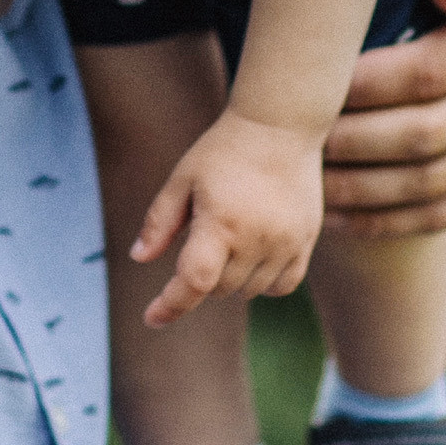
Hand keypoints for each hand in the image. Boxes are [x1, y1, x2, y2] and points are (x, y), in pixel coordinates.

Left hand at [130, 106, 322, 327]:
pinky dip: (264, 283)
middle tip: (203, 235)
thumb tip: (138, 258)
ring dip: (232, 279)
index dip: (171, 306)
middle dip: (203, 276)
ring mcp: (286, 243)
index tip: (152, 317)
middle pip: (220, 288)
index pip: (194, 282)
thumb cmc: (224, 150)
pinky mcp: (307, 241)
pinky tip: (254, 256)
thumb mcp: (182, 178)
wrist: (279, 127)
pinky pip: (283, 286)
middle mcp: (256, 239)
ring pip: (251, 291)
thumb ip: (160, 222)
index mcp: (220, 223)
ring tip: (231, 235)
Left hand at [320, 0, 445, 237]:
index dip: (366, 87)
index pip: (431, 71)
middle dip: (353, 142)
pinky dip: (383, 219)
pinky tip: (332, 213)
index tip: (312, 88)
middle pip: (428, 135)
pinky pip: (444, 213)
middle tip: (295, 142)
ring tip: (304, 180)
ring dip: (361, 188)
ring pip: (431, 182)